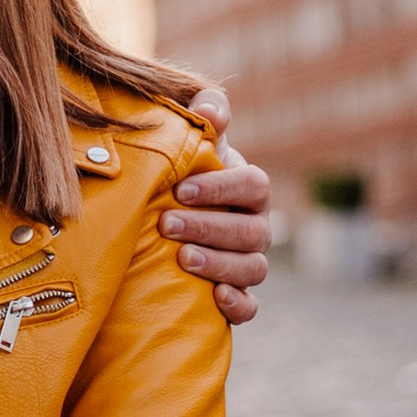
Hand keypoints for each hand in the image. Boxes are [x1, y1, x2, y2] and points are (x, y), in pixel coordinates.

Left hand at [164, 87, 271, 324]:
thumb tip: (209, 109)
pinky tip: (215, 298)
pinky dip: (238, 305)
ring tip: (183, 259)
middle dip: (210, 227)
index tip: (182, 190)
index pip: (254, 185)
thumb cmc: (178, 176)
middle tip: (167, 224)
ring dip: (220, 264)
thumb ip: (202, 115)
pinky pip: (250, 307)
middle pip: (253, 232)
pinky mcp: (237, 297)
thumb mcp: (189, 141)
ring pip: (254, 269)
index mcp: (248, 189)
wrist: (160, 223)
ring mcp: (249, 263)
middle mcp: (256, 227)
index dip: (222, 188)